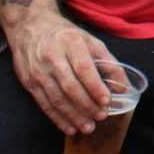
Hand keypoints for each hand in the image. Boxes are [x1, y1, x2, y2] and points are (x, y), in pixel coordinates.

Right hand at [5, 10, 115, 134]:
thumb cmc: (66, 35)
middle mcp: (52, 57)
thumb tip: (124, 87)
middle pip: (70, 86)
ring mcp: (38, 71)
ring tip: (88, 127)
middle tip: (101, 117)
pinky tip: (69, 127)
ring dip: (73, 115)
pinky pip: (44, 103)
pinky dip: (57, 118)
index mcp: (71, 44)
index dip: (95, 86)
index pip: (84, 68)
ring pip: (56, 98)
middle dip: (86, 105)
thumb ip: (108, 63)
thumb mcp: (90, 41)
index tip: (107, 100)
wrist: (30, 27)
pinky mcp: (29, 82)